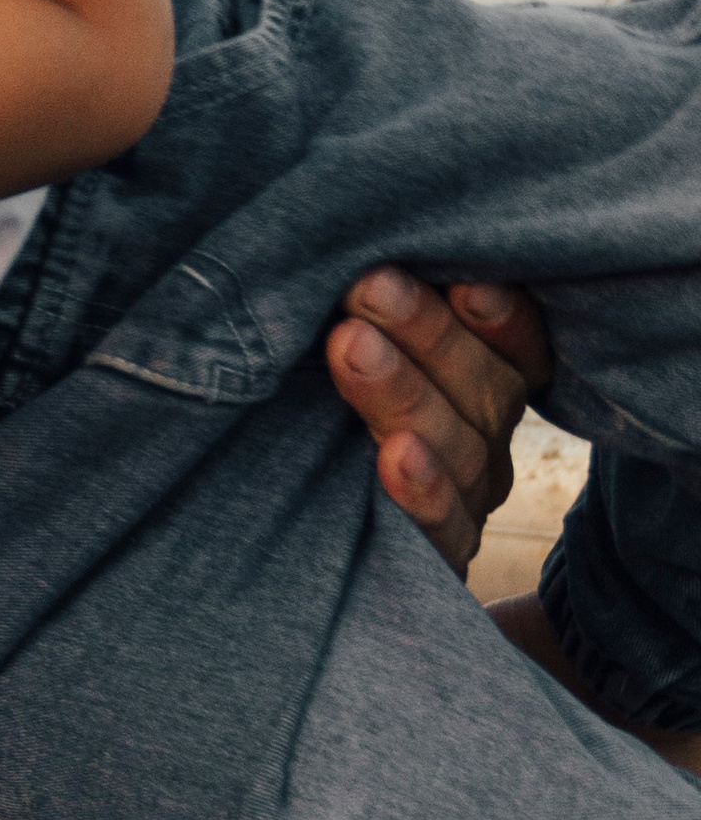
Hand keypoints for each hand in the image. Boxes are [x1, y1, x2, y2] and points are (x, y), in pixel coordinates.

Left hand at [324, 272, 551, 573]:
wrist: (300, 571)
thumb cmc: (321, 434)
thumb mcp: (353, 366)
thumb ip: (367, 321)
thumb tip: (337, 249)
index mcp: (483, 390)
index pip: (520, 349)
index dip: (504, 318)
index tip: (466, 281)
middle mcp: (485, 445)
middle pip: (486, 389)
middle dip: (428, 333)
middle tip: (369, 286)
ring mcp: (465, 506)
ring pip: (461, 449)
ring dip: (406, 393)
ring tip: (352, 345)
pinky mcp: (432, 563)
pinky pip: (439, 528)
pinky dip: (422, 490)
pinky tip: (395, 456)